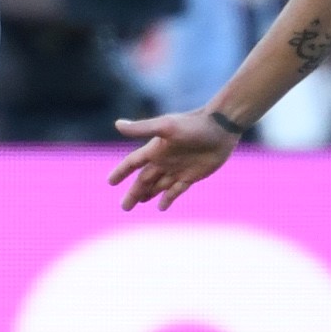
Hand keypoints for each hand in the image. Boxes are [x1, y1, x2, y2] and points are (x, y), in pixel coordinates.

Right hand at [109, 110, 239, 210]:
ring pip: (157, 186)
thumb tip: (117, 124)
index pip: (132, 163)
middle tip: (124, 207)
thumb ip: (142, 128)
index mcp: (155, 149)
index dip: (121, 172)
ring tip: (137, 203)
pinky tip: (160, 207)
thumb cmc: (193, 124)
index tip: (110, 182)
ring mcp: (178, 169)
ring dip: (147, 194)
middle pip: (143, 180)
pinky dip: (167, 198)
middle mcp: (164, 160)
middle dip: (133, 193)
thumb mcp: (166, 126)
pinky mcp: (192, 175)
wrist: (221, 127)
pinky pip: (176, 190)